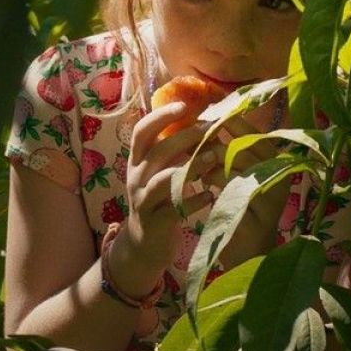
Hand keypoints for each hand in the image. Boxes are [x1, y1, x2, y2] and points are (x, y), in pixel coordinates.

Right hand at [117, 101, 213, 274]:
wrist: (144, 244)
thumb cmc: (159, 200)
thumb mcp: (159, 172)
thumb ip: (172, 151)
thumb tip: (202, 121)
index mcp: (137, 161)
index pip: (142, 132)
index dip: (160, 116)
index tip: (184, 106)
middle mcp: (136, 177)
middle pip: (156, 151)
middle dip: (184, 137)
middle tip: (210, 129)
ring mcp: (143, 200)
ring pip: (164, 179)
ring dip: (191, 166)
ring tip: (214, 157)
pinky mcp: (154, 222)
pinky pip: (175, 208)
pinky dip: (195, 200)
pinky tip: (211, 194)